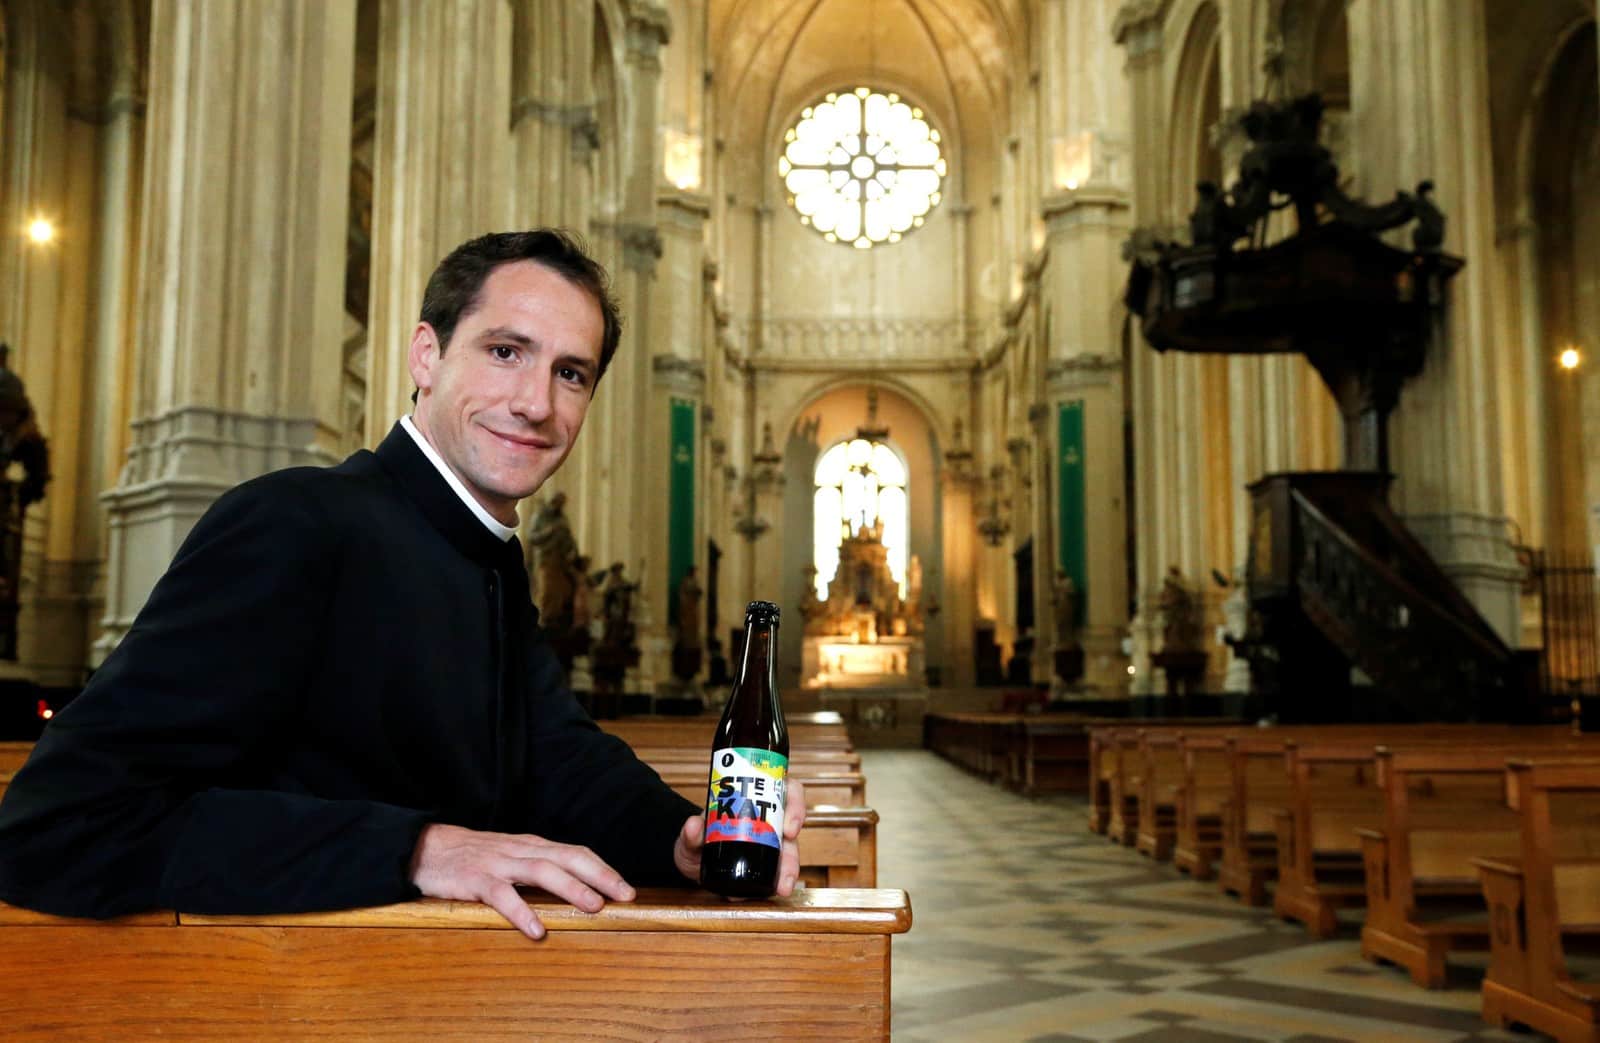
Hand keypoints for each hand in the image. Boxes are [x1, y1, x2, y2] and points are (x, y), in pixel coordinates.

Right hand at [409, 823, 635, 939]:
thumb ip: (539, 866)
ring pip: (541, 871)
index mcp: (532, 846)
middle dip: (599, 875)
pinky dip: (521, 911)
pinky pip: (502, 895)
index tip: (626, 888)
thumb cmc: (474, 856)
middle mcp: (520, 850)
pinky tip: (536, 929)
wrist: (425, 848)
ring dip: (571, 888)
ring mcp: (498, 863)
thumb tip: (576, 887)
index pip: (575, 852)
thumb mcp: (511, 855)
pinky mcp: (475, 880)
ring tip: (593, 907)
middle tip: (624, 895)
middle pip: (567, 857)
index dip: (603, 868)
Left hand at [674, 778, 806, 895]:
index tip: (790, 828)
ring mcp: (770, 844)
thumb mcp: (691, 836)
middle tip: (787, 870)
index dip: (795, 806)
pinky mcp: (766, 866)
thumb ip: (691, 832)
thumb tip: (694, 826)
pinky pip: (779, 872)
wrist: (692, 861)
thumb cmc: (698, 839)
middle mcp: (768, 822)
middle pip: (791, 830)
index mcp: (756, 802)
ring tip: (782, 888)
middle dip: (793, 852)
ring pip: (789, 854)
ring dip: (789, 871)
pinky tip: (774, 891)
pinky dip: (779, 881)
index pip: (785, 792)